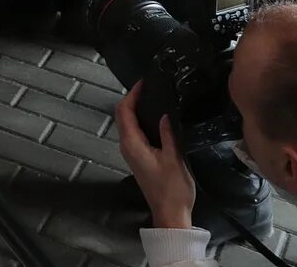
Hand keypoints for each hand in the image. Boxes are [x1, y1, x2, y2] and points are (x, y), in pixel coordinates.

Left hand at [116, 84, 196, 230]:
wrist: (170, 214)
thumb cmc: (173, 190)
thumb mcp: (174, 159)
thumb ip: (168, 134)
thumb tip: (165, 113)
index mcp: (132, 144)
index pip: (124, 112)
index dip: (131, 94)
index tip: (143, 83)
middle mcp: (127, 147)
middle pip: (122, 116)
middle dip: (131, 99)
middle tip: (148, 87)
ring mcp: (131, 153)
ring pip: (127, 124)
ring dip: (135, 109)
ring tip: (152, 98)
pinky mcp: (138, 158)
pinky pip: (133, 133)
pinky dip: (139, 121)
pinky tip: (154, 118)